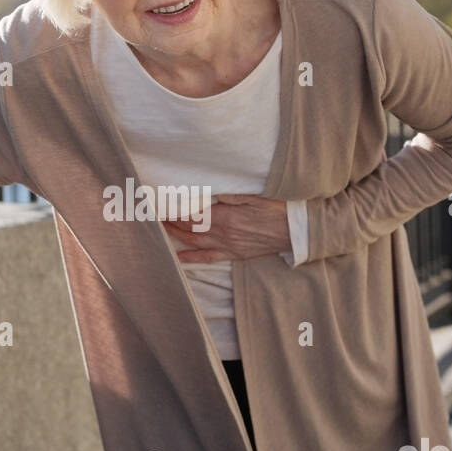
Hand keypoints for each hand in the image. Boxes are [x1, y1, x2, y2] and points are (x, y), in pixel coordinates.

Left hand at [161, 193, 290, 263]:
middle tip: (154, 214)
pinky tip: (178, 258)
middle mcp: (223, 233)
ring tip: (161, 228)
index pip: (192, 213)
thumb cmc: (279, 208)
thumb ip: (231, 194)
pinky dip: (191, 258)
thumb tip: (210, 191)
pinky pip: (208, 258)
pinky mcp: (234, 254)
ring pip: (194, 242)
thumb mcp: (255, 194)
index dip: (174, 210)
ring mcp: (228, 245)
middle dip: (170, 221)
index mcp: (226, 216)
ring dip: (176, 236)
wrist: (297, 231)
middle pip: (189, 228)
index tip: (160, 204)